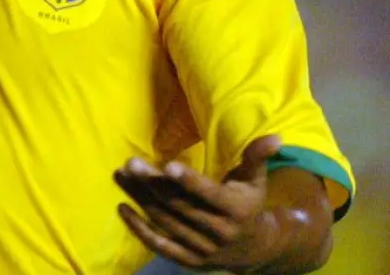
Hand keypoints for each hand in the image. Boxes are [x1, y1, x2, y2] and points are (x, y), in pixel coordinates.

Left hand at [114, 135, 281, 271]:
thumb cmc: (249, 203)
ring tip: (121, 174)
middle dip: (153, 184)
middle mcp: (219, 232)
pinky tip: (122, 207)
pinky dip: (140, 229)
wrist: (256, 249)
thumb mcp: (255, 180)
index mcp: (237, 210)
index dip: (189, 181)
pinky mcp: (189, 259)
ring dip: (141, 198)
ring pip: (166, 221)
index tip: (167, 166)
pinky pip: (160, 245)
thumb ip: (257, 157)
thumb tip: (276, 136)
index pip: (209, 195)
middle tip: (131, 163)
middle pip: (180, 206)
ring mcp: (203, 248)